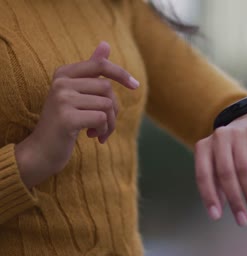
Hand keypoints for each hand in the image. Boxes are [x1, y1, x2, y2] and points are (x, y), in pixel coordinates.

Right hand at [15, 41, 138, 188]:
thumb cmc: (65, 121)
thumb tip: (105, 44)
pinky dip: (104, 129)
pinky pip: (101, 118)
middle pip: (107, 89)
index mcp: (64, 73)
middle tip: (106, 124)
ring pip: (107, 105)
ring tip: (100, 132)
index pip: (100, 65)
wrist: (42, 150)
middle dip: (114, 109)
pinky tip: (94, 137)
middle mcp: (61, 83)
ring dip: (110, 123)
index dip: (121, 73)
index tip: (135, 85)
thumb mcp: (77, 94)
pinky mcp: (66, 118)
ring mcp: (62, 99)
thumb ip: (91, 71)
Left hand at [194, 110, 246, 226]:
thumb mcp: (219, 165)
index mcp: (203, 147)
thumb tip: (217, 212)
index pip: (203, 175)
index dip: (209, 197)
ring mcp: (238, 132)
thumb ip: (216, 185)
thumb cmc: (230, 152)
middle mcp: (219, 137)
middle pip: (225, 174)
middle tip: (243, 221)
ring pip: (244, 169)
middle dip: (235, 200)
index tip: (216, 217)